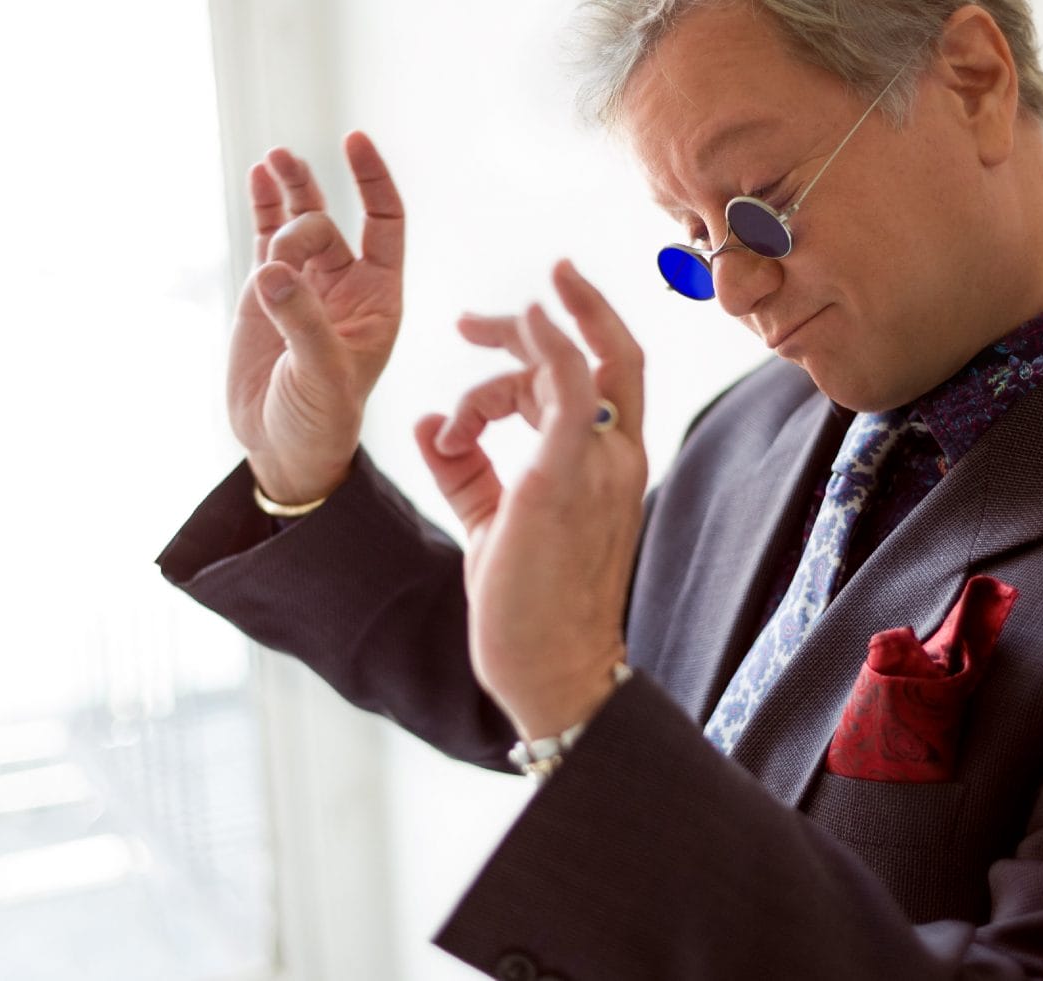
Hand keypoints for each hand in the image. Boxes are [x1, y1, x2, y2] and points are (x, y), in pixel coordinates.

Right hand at [227, 132, 404, 504]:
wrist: (284, 449)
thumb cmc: (321, 420)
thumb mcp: (322, 375)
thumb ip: (301, 321)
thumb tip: (272, 270)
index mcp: (378, 300)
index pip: (386, 224)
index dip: (373, 181)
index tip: (354, 142)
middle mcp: (345, 286)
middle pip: (330, 224)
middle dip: (304, 220)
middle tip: (280, 255)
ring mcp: (304, 287)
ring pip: (299, 221)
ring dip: (288, 187)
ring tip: (273, 159)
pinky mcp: (267, 295)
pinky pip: (266, 239)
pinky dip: (261, 207)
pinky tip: (257, 176)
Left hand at [413, 261, 647, 739]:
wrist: (550, 671)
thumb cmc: (528, 608)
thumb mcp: (491, 523)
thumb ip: (465, 470)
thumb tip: (426, 423)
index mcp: (608, 466)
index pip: (600, 373)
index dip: (554, 336)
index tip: (492, 327)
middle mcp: (615, 457)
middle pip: (588, 354)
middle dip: (533, 321)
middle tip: (468, 322)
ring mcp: (596, 465)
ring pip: (563, 364)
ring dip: (511, 346)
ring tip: (463, 349)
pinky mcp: (562, 477)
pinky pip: (567, 385)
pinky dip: (547, 344)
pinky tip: (513, 327)